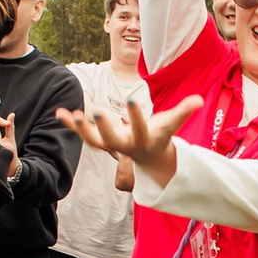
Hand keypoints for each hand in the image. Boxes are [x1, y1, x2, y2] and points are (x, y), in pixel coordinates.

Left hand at [58, 96, 200, 187]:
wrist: (148, 158)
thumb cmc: (160, 136)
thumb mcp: (171, 124)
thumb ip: (183, 112)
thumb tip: (199, 100)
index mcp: (143, 139)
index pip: (141, 128)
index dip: (137, 116)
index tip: (132, 99)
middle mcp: (125, 145)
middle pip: (113, 140)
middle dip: (105, 127)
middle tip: (97, 112)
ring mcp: (111, 145)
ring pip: (94, 141)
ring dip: (82, 130)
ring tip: (73, 114)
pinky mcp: (100, 141)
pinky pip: (83, 134)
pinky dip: (71, 126)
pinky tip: (59, 113)